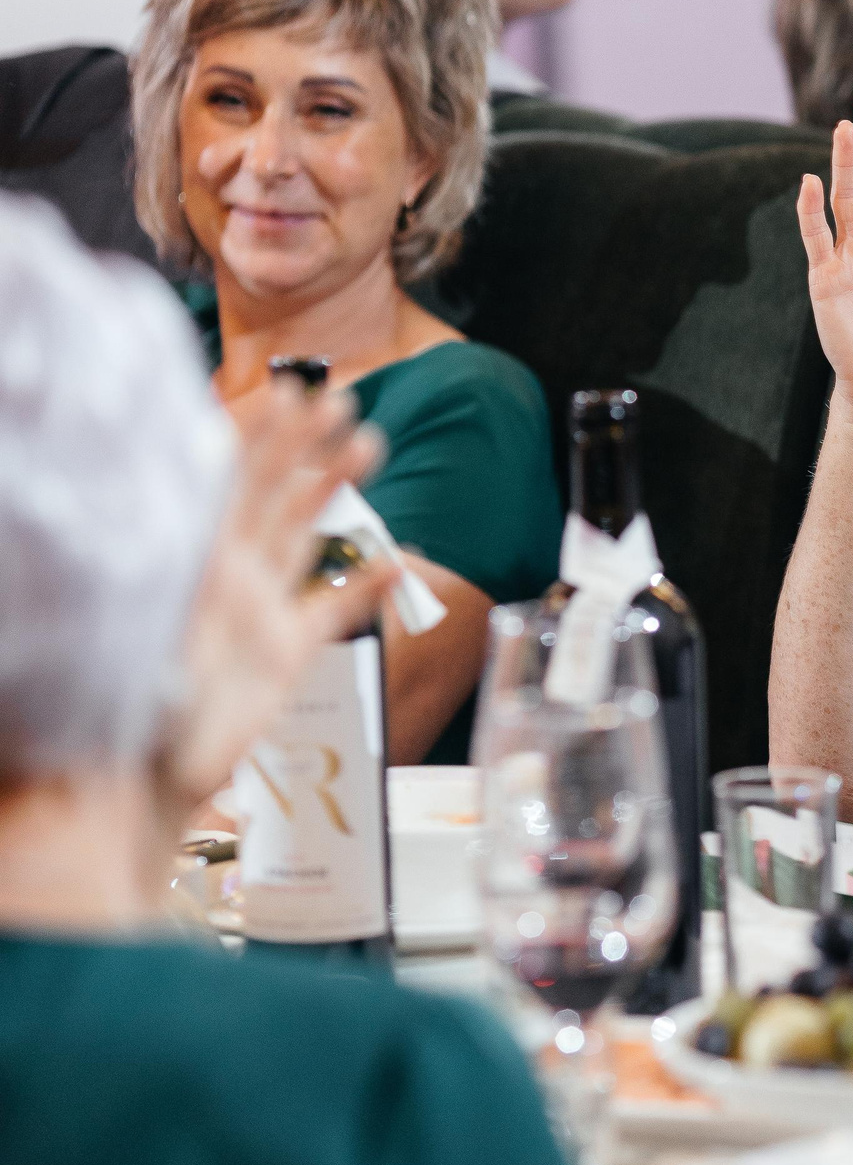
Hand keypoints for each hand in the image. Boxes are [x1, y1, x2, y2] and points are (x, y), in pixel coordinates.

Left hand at [157, 383, 396, 810]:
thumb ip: (188, 577)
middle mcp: (230, 575)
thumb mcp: (158, 630)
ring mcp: (262, 608)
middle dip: (305, 443)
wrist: (156, 771)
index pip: (233, 482)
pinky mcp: (288, 650)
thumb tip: (198, 517)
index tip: (288, 393)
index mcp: (199, 563)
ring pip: (303, 532)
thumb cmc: (143, 707)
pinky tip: (397, 559)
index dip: (261, 436)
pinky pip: (333, 607)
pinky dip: (367, 584)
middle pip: (272, 493)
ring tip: (369, 444)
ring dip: (335, 487)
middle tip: (342, 398)